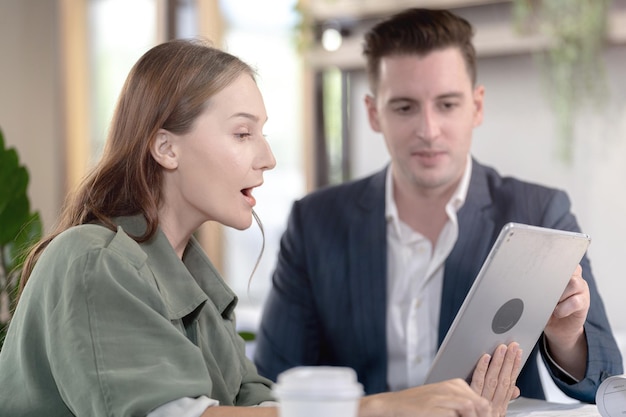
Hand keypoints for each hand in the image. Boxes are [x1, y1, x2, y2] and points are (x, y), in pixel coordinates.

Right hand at [359, 379, 495, 416]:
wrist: (395, 404)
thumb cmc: (419, 404)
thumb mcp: (443, 400)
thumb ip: (462, 405)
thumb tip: (484, 410)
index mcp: (456, 384)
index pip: (483, 401)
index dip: (487, 414)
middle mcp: (450, 388)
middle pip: (480, 404)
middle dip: (482, 415)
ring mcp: (441, 397)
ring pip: (470, 408)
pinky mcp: (433, 407)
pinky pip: (453, 415)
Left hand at [470, 343, 521, 416]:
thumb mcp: (495, 414)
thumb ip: (504, 400)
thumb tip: (516, 390)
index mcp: (499, 408)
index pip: (510, 384)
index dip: (515, 367)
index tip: (519, 353)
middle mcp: (493, 406)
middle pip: (504, 380)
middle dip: (510, 362)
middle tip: (514, 346)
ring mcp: (482, 405)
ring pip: (493, 380)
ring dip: (499, 363)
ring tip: (502, 348)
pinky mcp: (471, 403)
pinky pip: (476, 384)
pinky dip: (481, 370)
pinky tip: (485, 358)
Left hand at [543, 264, 588, 378]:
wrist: (560, 328)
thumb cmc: (544, 306)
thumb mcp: (536, 293)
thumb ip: (532, 284)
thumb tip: (515, 281)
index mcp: (559, 269)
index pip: (556, 256)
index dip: (547, 257)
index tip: (534, 258)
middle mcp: (572, 275)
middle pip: (566, 267)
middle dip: (551, 278)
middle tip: (541, 288)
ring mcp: (580, 287)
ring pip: (573, 283)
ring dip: (558, 295)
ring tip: (550, 304)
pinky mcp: (584, 302)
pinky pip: (575, 301)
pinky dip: (563, 308)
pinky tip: (557, 312)